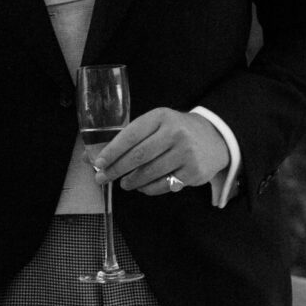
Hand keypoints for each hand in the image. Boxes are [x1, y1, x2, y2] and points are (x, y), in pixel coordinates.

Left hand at [93, 108, 226, 195]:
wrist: (215, 137)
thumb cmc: (176, 131)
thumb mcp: (156, 125)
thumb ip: (127, 139)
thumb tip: (90, 159)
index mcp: (161, 117)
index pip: (130, 135)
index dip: (112, 151)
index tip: (98, 163)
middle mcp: (175, 133)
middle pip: (138, 156)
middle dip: (116, 169)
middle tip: (102, 178)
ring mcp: (186, 153)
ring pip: (150, 173)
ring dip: (132, 181)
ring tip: (124, 183)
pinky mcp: (193, 172)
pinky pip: (164, 185)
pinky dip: (148, 188)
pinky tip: (142, 186)